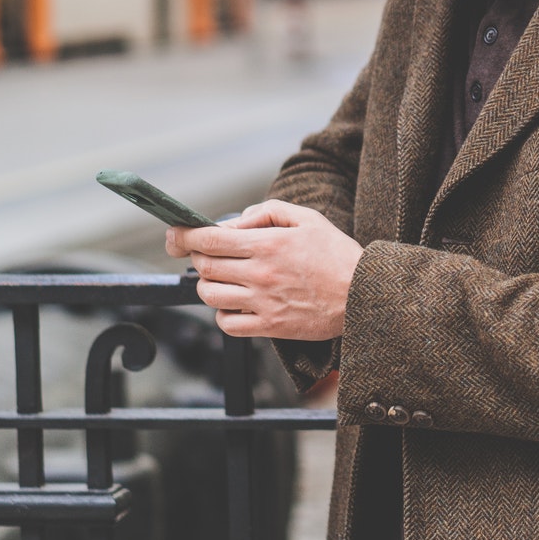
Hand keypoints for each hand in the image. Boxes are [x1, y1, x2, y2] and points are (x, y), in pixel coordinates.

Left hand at [166, 200, 361, 340]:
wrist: (364, 295)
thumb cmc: (337, 255)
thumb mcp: (308, 219)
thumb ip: (268, 213)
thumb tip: (235, 222)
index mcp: (268, 245)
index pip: (209, 239)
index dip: (183, 236)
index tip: (174, 235)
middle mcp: (260, 274)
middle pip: (205, 266)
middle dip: (197, 257)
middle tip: (207, 253)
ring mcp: (263, 302)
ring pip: (210, 295)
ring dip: (208, 284)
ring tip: (223, 278)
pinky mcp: (270, 326)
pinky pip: (227, 324)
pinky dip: (223, 313)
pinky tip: (236, 303)